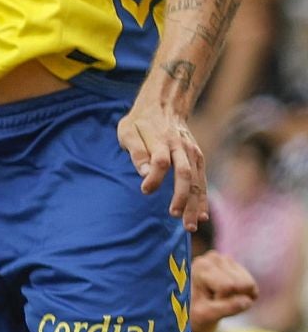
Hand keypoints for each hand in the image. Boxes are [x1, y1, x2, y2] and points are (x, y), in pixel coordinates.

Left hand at [118, 101, 206, 229]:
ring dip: (194, 204)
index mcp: (160, 140)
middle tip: (174, 215)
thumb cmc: (140, 122)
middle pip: (183, 174)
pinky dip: (203, 199)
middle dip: (180, 197)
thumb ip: (136, 151)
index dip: (153, 178)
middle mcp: (180, 147)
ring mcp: (192, 153)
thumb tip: (144, 173)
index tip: (145, 190)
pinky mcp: (198, 158)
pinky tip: (202, 216)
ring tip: (190, 225)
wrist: (164, 106)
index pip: (159, 161)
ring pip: (196, 181)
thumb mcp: (128, 130)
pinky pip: (202, 181)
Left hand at [189, 249, 258, 331]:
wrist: (190, 307)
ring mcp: (224, 259)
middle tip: (214, 300)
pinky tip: (226, 294)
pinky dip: (243, 294)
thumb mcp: (206, 315)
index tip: (207, 301)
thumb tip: (247, 301)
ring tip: (219, 297)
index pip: (228, 287)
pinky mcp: (234, 265)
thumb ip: (226, 308)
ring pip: (249, 284)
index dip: (223, 300)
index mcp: (201, 266)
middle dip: (233, 297)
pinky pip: (251, 286)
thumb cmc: (194, 312)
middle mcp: (213, 257)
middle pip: (242, 284)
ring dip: (238, 296)